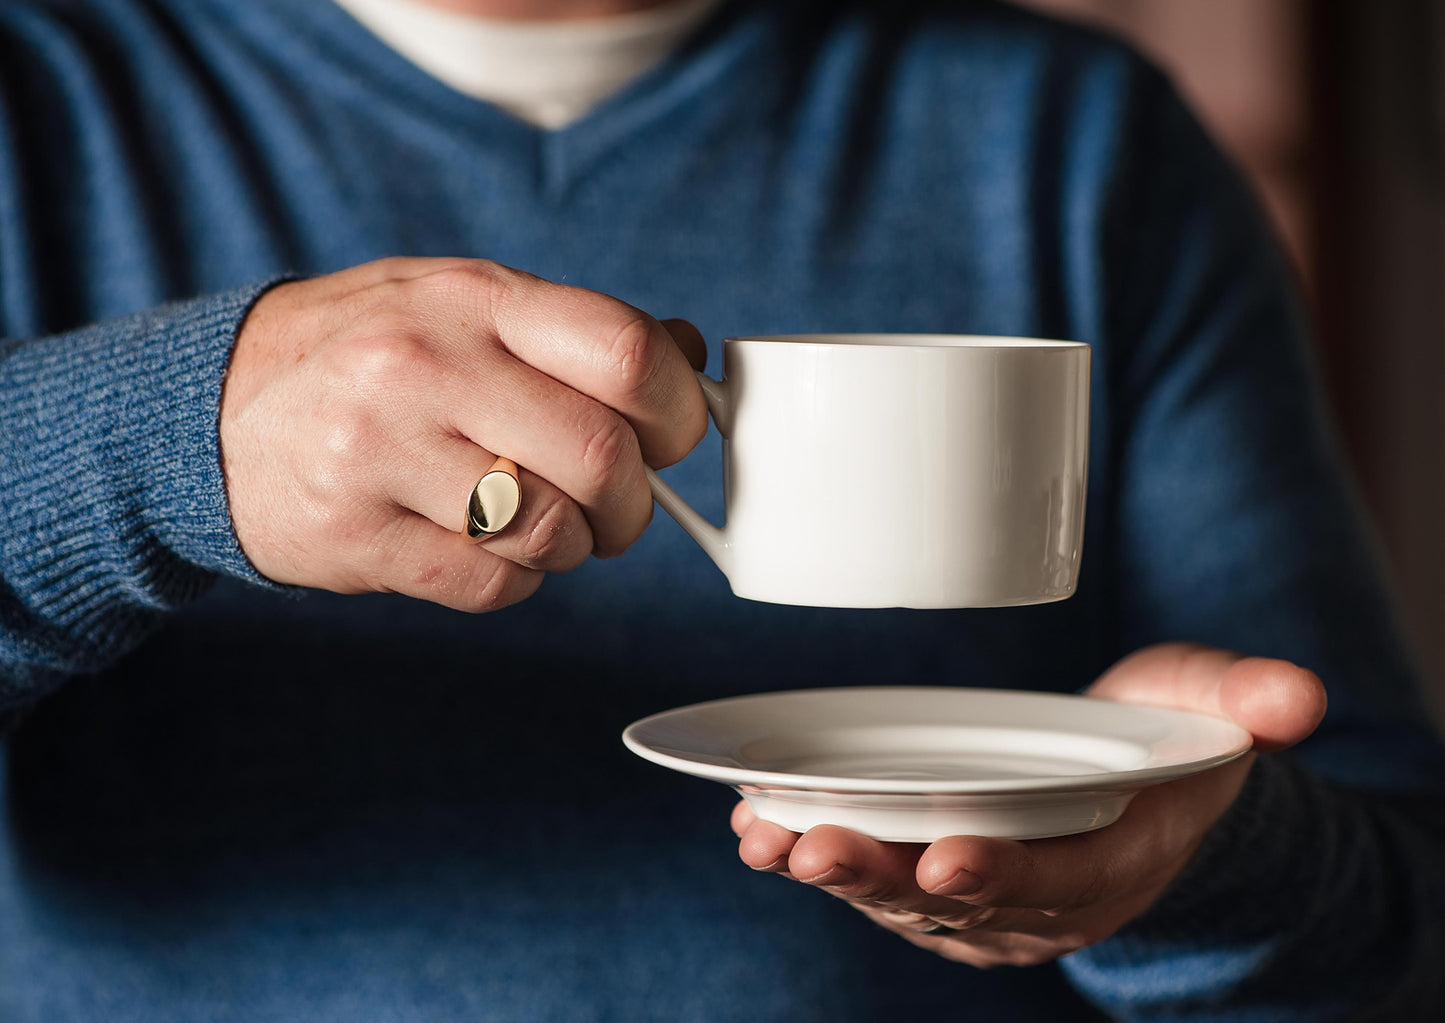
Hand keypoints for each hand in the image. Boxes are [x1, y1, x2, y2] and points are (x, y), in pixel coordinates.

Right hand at [220, 257, 706, 608]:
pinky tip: (486, 550)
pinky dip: (514, 581)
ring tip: (540, 524)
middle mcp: (427, 366)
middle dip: (634, 502)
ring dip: (572, 546)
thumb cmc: (368, 353)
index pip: (625, 352)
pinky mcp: (355, 534)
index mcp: (473, 299)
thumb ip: (572, 331)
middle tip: (616, 508)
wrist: (211, 408)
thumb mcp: (464, 304)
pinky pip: (490, 585)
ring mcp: (383, 452)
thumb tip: (690, 358)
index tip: (672, 437)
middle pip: (602, 457)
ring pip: (549, 530)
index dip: (679, 410)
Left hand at [733, 644, 1326, 966]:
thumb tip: (1294, 697)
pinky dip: (816, 857)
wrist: (1136, 793)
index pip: (1056, 882)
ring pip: (899, 898)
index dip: (1003, 875)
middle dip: (881, 878)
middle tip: (815, 846)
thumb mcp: (1213, 716)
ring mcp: (985, 901)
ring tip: (765, 838)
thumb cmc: (1166, 747)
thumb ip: (1246, 703)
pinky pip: (875, 880)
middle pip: (954, 902)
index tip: (946, 856)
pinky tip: (758, 831)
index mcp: (1111, 864)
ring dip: (830, 870)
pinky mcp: (939, 884)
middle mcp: (1040, 901)